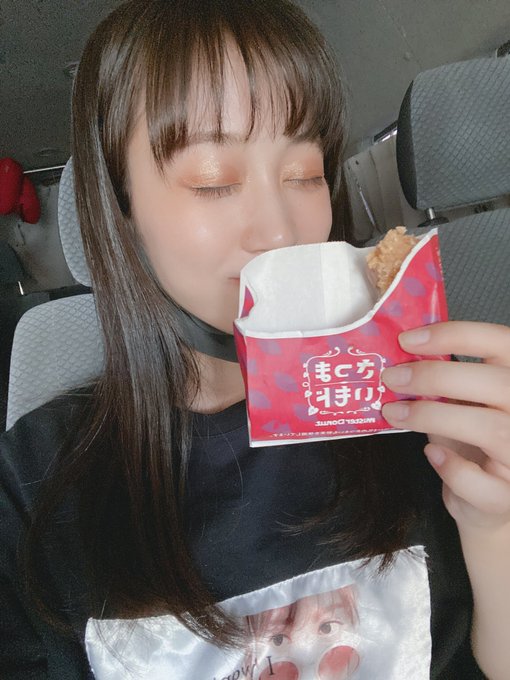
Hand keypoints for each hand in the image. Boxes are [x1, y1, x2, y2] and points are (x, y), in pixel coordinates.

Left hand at [381, 321, 509, 529]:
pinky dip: (450, 467)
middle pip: (496, 383)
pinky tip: (431, 453)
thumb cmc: (474, 444)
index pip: (501, 342)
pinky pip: (480, 481)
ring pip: (490, 428)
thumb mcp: (463, 402)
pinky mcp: (507, 498)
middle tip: (392, 378)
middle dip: (436, 376)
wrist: (490, 501)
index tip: (408, 339)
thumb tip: (400, 356)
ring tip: (394, 413)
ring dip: (431, 416)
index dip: (456, 334)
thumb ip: (444, 380)